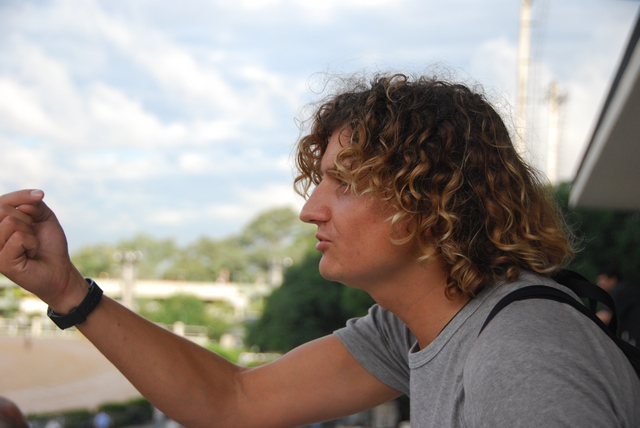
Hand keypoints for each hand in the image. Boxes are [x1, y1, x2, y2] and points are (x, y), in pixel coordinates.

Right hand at [0, 189, 86, 311]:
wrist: (59, 269)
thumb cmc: (49, 244)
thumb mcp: (43, 217)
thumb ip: (31, 204)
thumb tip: (23, 204)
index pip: (1, 201)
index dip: (21, 196)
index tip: (41, 195)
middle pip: (3, 209)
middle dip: (28, 218)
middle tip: (33, 234)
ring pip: (10, 221)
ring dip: (30, 232)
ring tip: (30, 245)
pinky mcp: (0, 261)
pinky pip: (18, 237)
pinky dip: (32, 243)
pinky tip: (30, 254)